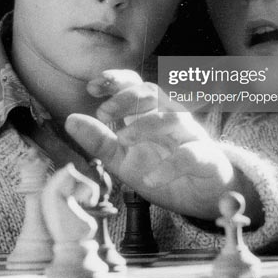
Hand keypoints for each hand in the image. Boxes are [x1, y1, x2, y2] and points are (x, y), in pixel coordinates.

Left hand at [65, 70, 252, 220]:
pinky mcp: (207, 160)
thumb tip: (70, 120)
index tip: (92, 87)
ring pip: (174, 118)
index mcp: (151, 113)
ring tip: (123, 139)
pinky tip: (150, 178)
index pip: (135, 85)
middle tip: (103, 113)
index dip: (115, 80)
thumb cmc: (162, 170)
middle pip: (153, 92)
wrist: (202, 197)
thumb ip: (99, 141)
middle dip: (127, 98)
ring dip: (146, 125)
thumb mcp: (123, 159)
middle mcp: (172, 117)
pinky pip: (191, 155)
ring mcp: (191, 137)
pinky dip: (170, 166)